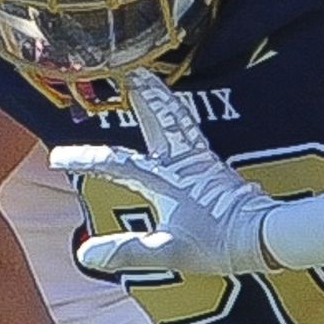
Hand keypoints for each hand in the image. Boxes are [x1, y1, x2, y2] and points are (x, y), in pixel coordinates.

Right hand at [49, 74, 277, 279]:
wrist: (264, 236)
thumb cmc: (219, 243)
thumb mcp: (169, 251)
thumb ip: (128, 250)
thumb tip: (86, 253)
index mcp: (165, 178)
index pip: (117, 163)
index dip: (86, 160)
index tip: (58, 157)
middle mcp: (183, 162)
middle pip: (157, 118)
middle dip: (138, 95)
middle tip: (123, 70)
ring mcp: (202, 161)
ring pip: (177, 119)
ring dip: (160, 99)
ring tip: (149, 82)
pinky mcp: (216, 169)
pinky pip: (191, 132)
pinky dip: (179, 118)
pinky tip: (178, 125)